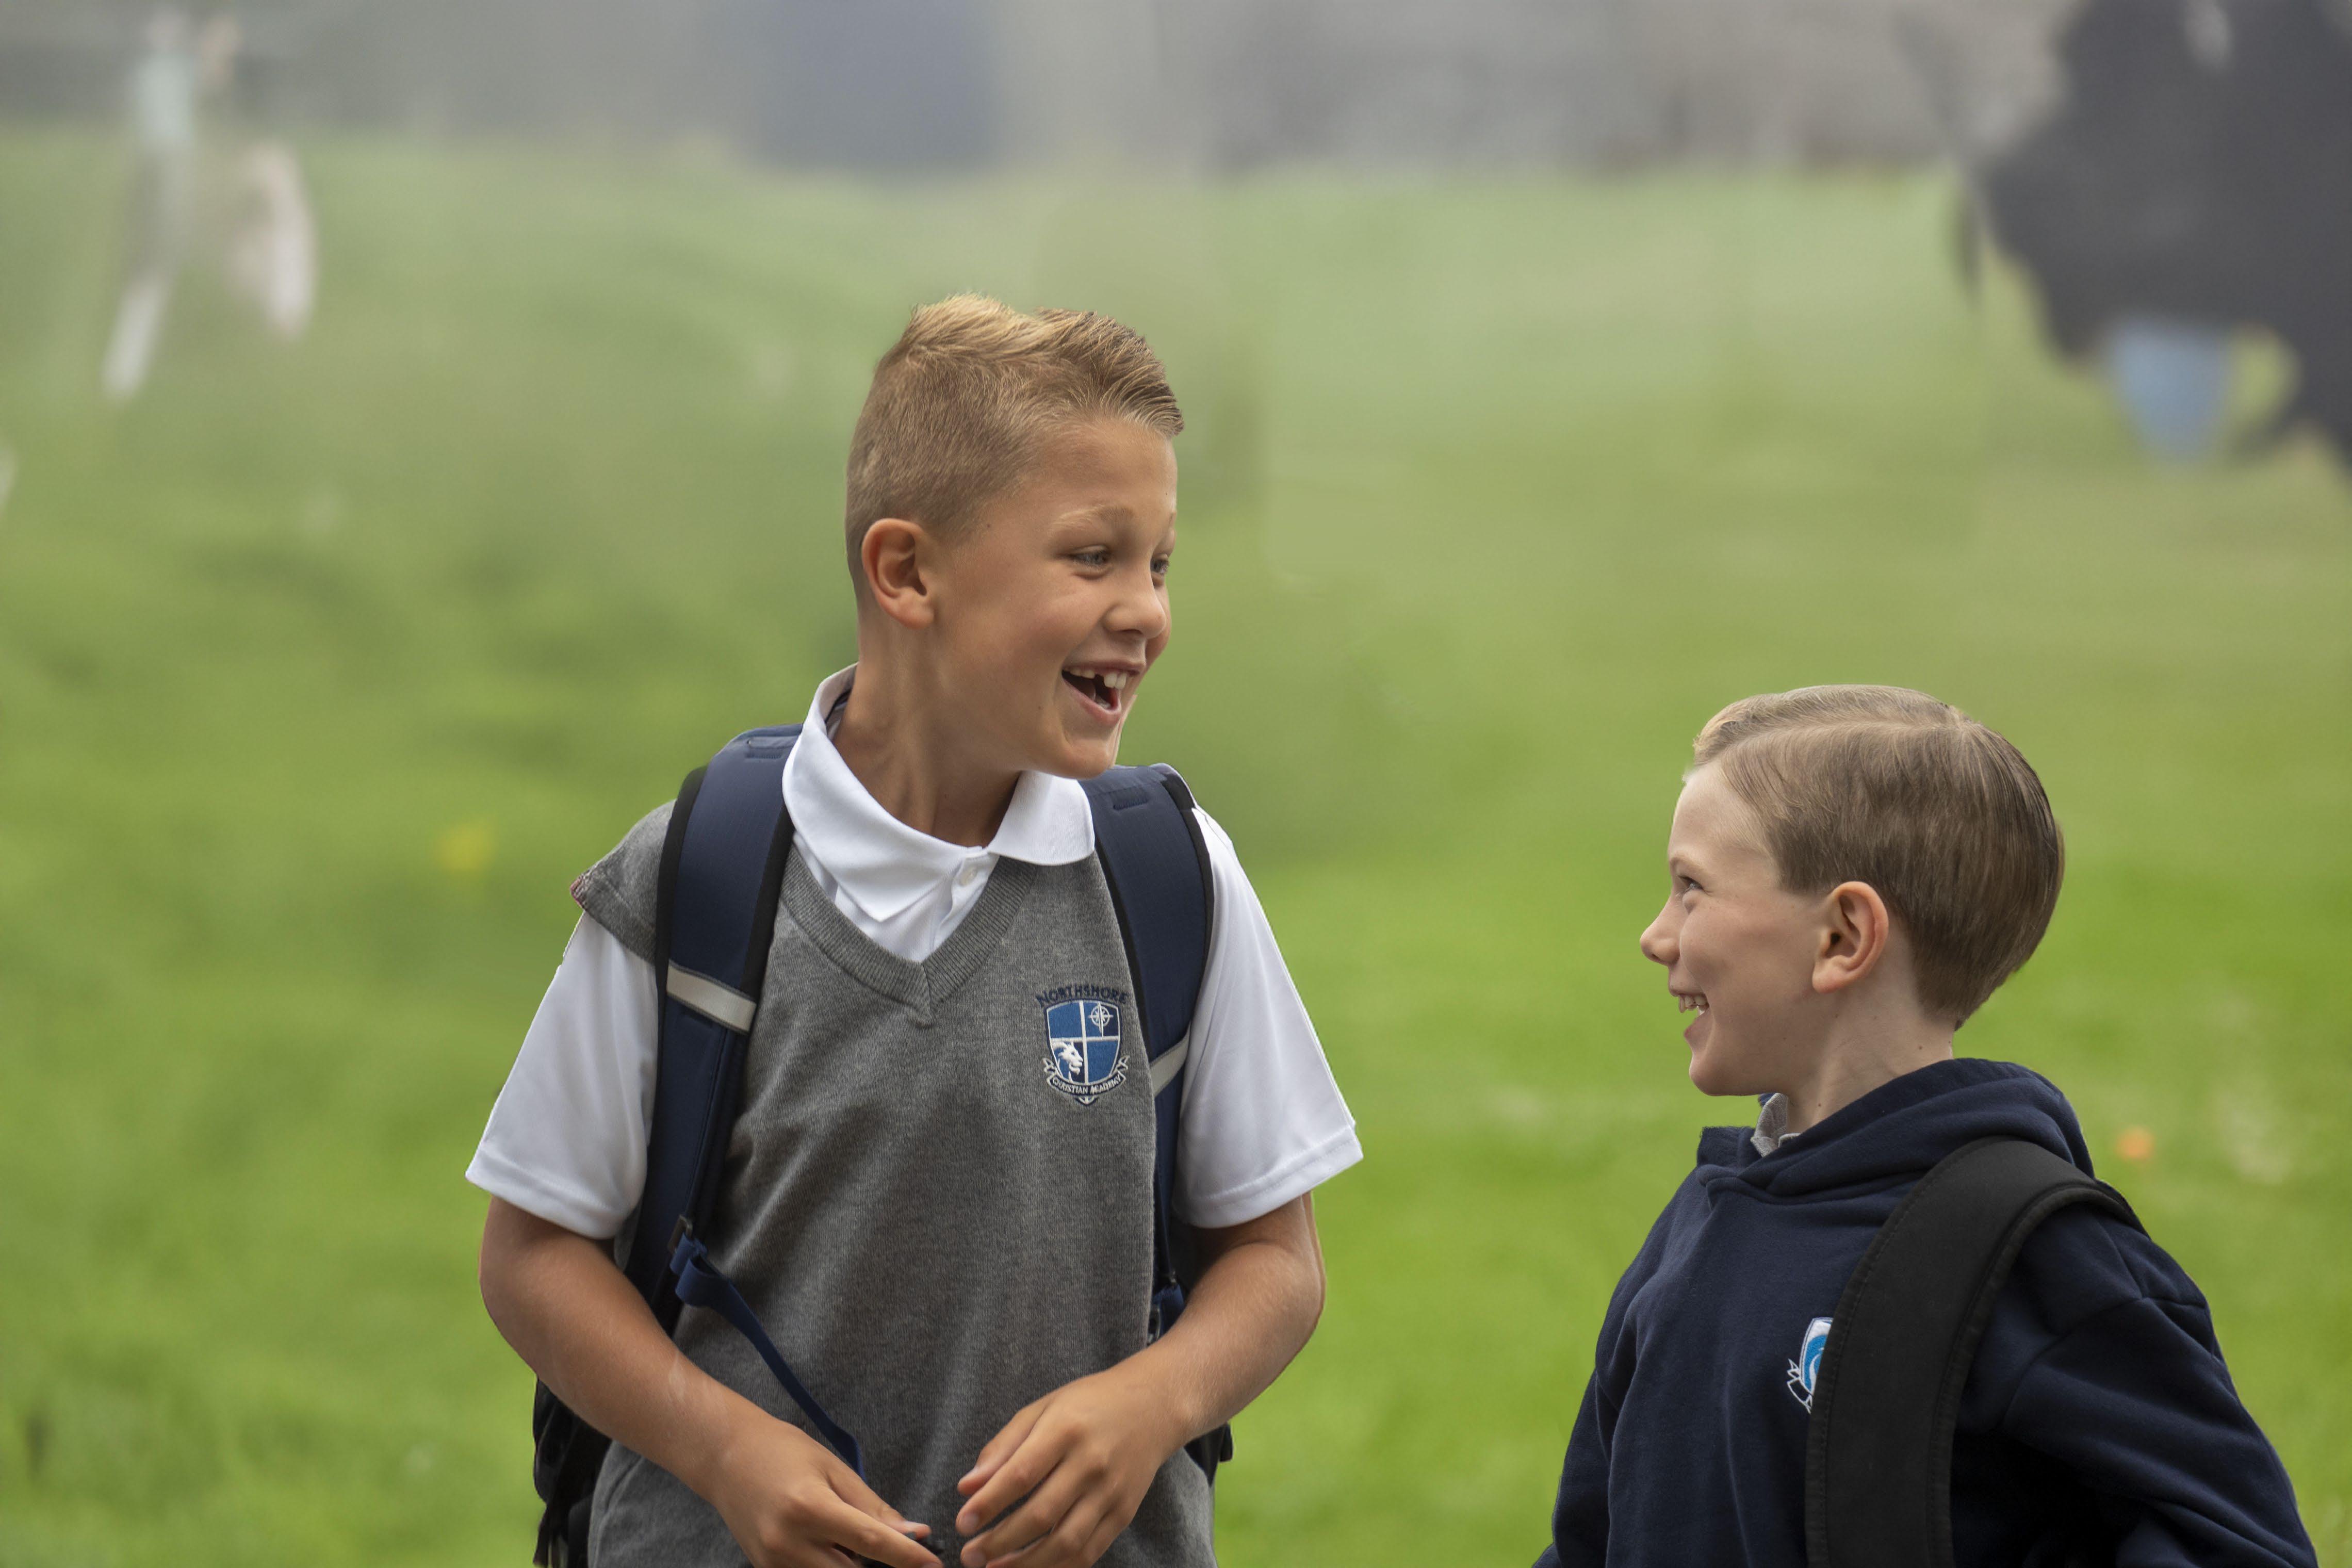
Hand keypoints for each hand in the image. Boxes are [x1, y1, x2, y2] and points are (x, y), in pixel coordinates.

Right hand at [705, 1408, 936, 1567]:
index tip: (934, 1563)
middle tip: (901, 1553)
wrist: (724, 1456)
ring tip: (854, 1540)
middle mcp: (789, 1542)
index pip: (872, 1543)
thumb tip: (910, 1532)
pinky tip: (832, 1546)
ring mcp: (773, 1561)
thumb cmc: (782, 1451)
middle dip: (882, 1566)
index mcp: (810, 1508)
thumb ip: (871, 1506)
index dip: (908, 1557)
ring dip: (853, 1565)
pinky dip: (829, 1565)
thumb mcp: (832, 1468)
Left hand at [952, 1363, 1185, 1567]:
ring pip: (1066, 1542)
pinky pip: (1089, 1551)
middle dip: (1000, 1542)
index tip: (962, 1522)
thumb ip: (1003, 1447)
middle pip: (1041, 1514)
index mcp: (1065, 1429)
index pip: (1021, 1474)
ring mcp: (1111, 1492)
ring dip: (1026, 1563)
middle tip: (970, 1555)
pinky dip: (1059, 1567)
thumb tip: (967, 1487)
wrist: (1152, 1406)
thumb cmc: (1088, 1404)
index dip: (989, 1503)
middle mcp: (1092, 1463)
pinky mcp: (1124, 1513)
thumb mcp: (1042, 1409)